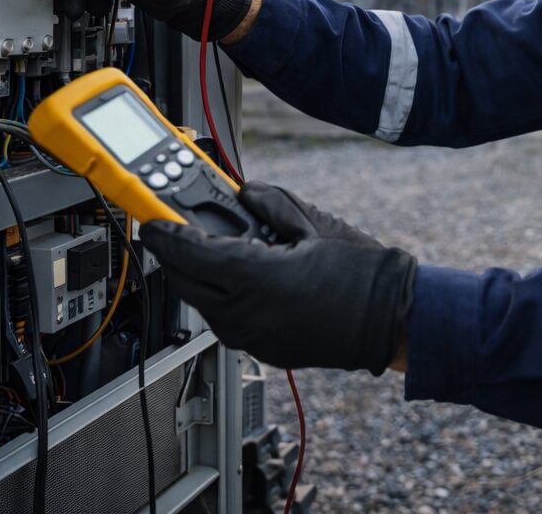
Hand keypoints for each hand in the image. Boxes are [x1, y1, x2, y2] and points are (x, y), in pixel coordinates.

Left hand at [140, 183, 415, 373]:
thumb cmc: (361, 276)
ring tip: (209, 248)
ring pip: (202, 302)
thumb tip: (248, 192)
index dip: (163, 234)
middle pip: (185, 280)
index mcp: (252, 277)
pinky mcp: (262, 348)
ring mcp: (251, 335)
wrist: (389, 319)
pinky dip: (221, 296)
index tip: (152, 221)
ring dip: (197, 276)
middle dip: (173, 255)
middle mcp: (243, 312)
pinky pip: (225, 319)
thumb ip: (273, 203)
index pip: (187, 252)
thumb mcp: (316, 224)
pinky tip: (238, 276)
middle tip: (173, 230)